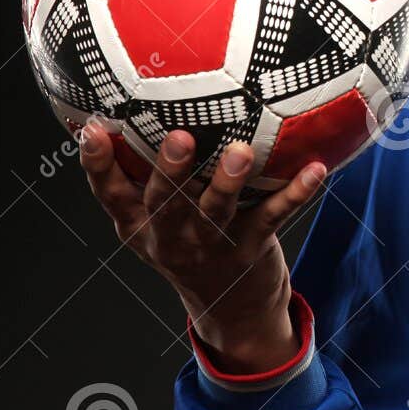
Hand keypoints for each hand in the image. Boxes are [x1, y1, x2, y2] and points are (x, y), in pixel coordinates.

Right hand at [80, 123, 327, 372]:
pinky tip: (315, 169)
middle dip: (169, 172)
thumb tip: (128, 100)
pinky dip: (297, 192)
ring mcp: (212, 244)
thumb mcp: (153, 218)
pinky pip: (275, 215)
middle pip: (165, 204)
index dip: (97, 165)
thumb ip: (140, 173)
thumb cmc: (187, 240)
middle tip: (178, 138)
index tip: (93, 130)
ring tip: (241, 152)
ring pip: (217, 211)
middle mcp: (171, 237)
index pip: (110, 194)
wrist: (231, 308)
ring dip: (229, 181)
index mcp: (139, 225)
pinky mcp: (251, 247)